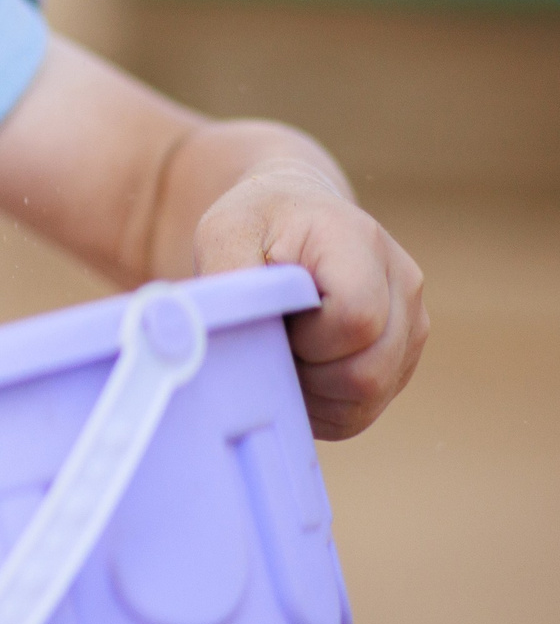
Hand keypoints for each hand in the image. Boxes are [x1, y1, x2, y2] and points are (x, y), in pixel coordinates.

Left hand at [193, 163, 426, 439]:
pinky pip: (366, 408)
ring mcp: (411, 323)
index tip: (272, 318)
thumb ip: (227, 281)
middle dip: (306, 373)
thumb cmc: (257, 224)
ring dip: (313, 392)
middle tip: (269, 341)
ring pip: (369, 396)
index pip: (356, 319)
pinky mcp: (403, 355)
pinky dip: (323, 403)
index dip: (306, 338)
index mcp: (360, 243)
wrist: (295, 215)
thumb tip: (211, 338)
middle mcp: (402, 284)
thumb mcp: (224, 233)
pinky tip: (298, 368)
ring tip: (281, 350)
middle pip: (368, 371)